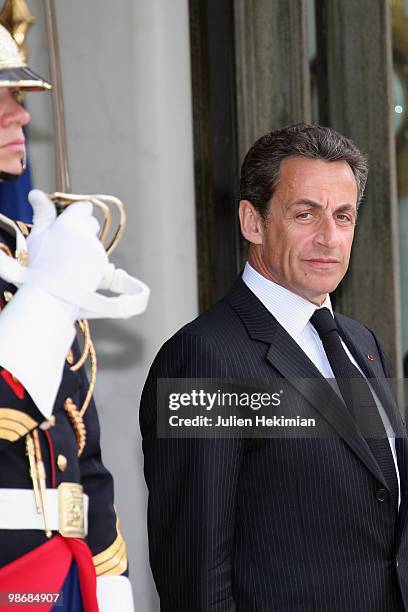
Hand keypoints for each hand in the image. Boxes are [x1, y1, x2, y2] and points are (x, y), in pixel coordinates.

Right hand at [26, 189, 108, 319]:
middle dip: (82, 230)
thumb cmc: (40, 267)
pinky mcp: (104, 266)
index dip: (77, 213)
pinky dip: (93, 263)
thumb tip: (37, 194)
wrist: (52, 296)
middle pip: (92, 223)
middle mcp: (88, 234)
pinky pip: (101, 259)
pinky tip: (78, 272)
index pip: (84, 207)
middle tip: (65, 244)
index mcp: (71, 222)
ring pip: (95, 242)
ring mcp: (97, 251)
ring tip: (69, 262)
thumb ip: (42, 213)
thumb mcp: (37, 236)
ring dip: (87, 248)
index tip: (68, 220)